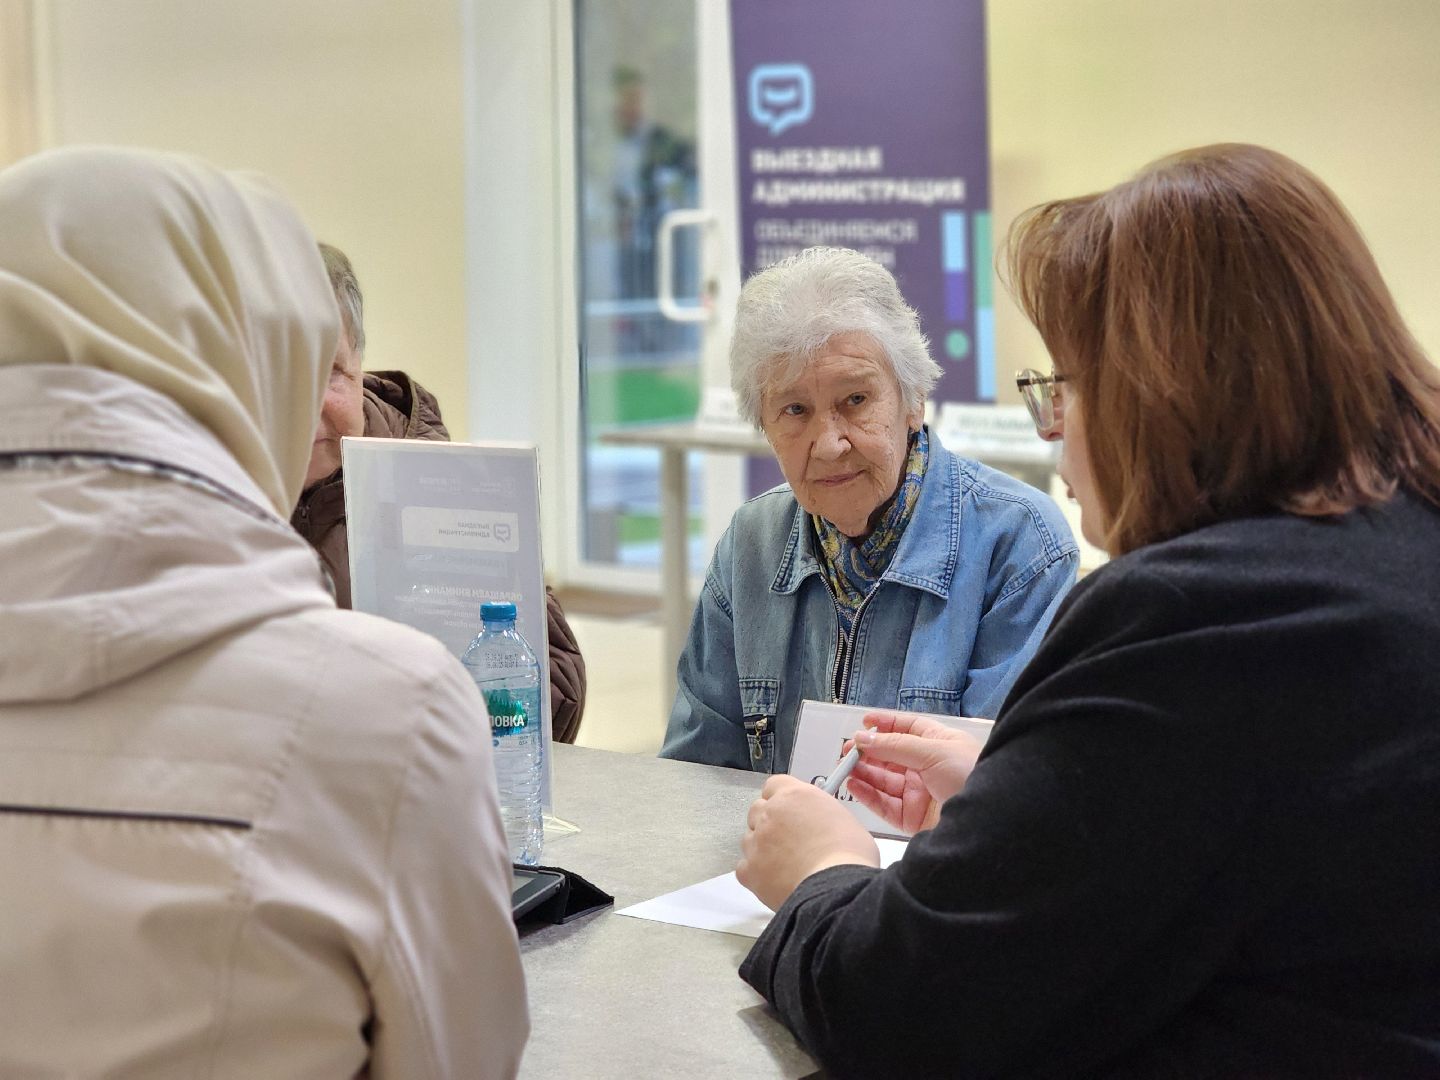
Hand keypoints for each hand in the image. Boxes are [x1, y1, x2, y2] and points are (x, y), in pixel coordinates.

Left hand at [737, 775, 878, 910]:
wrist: (836, 889)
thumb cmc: (848, 857)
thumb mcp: (842, 818)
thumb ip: (819, 812)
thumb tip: (816, 820)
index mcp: (795, 795)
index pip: (774, 785)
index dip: (781, 799)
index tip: (789, 810)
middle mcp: (771, 813)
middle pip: (758, 810)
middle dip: (770, 823)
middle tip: (789, 840)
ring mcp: (757, 841)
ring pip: (749, 838)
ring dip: (762, 848)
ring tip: (786, 864)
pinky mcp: (749, 870)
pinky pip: (744, 867)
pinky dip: (756, 873)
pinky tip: (776, 880)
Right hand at [843, 711, 983, 834]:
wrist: (990, 820)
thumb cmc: (974, 776)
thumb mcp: (934, 751)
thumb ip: (895, 745)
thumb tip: (864, 737)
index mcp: (938, 743)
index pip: (906, 728)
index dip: (885, 724)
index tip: (863, 722)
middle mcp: (927, 767)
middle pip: (890, 756)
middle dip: (868, 751)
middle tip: (848, 751)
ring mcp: (919, 793)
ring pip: (883, 780)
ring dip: (863, 772)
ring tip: (845, 767)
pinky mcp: (912, 818)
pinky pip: (883, 804)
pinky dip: (866, 794)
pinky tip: (854, 785)